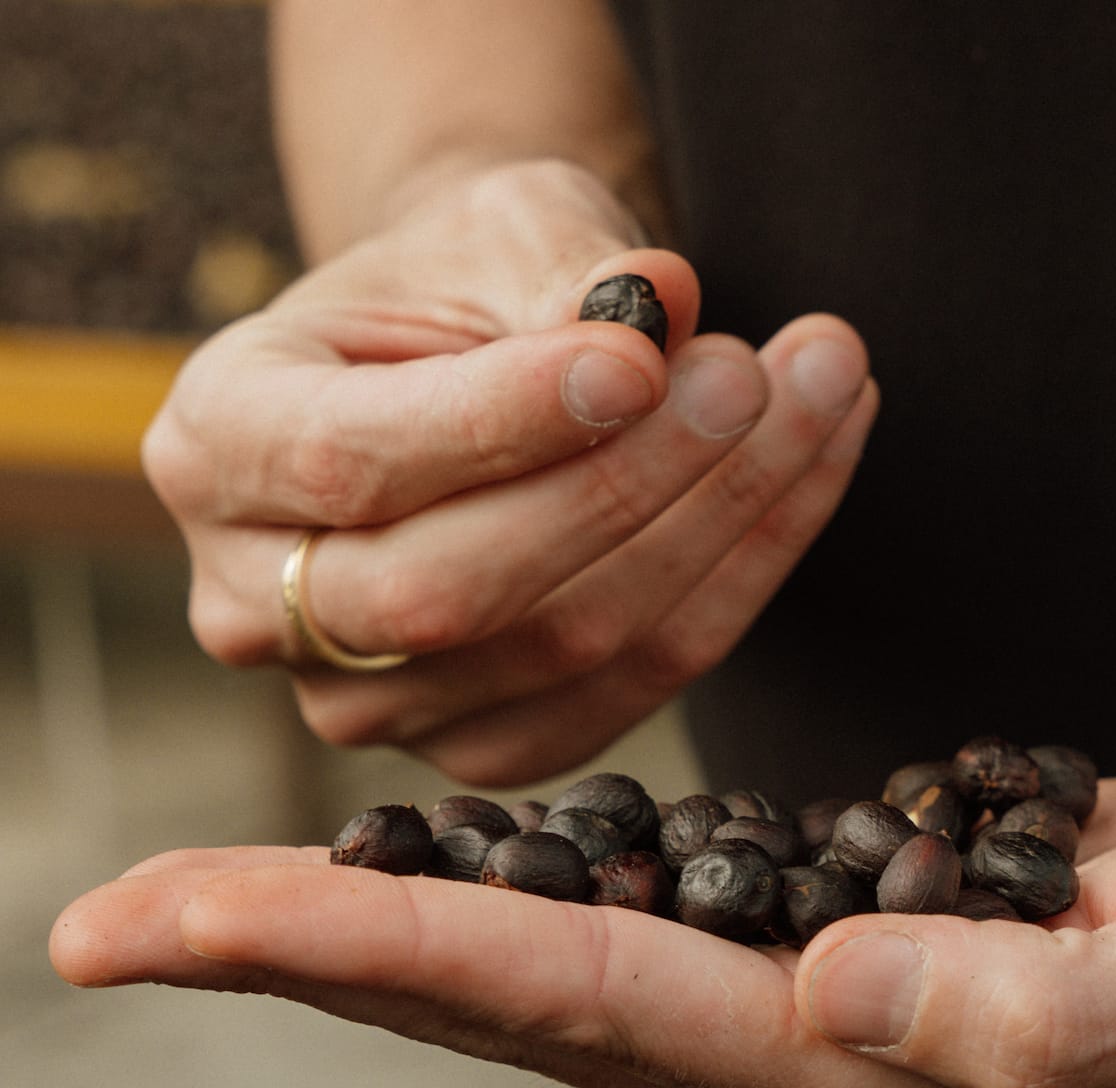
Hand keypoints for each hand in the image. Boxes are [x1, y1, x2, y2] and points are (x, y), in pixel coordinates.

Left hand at [49, 748, 1115, 1087]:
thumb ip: (1040, 1007)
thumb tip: (842, 1000)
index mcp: (870, 1069)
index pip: (579, 1003)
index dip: (374, 956)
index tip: (190, 919)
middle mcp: (805, 1055)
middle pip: (509, 1004)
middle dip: (307, 958)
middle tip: (113, 922)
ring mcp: (811, 1002)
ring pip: (546, 968)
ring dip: (374, 930)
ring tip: (210, 896)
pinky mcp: (835, 935)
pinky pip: (629, 923)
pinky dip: (502, 893)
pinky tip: (424, 868)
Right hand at [144, 158, 876, 784]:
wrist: (465, 367)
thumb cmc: (462, 281)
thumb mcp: (492, 231)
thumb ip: (561, 273)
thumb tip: (661, 304)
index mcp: (214, 447)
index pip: (356, 461)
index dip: (509, 420)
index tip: (648, 353)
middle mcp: (256, 602)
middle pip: (456, 590)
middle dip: (633, 483)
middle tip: (762, 374)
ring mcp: (364, 703)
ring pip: (566, 649)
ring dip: (722, 523)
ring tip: (820, 390)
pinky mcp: (481, 748)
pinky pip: (630, 690)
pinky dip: (739, 582)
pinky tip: (809, 474)